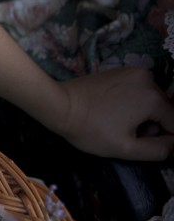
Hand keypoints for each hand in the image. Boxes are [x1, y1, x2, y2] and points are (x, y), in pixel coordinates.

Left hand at [51, 67, 173, 160]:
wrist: (59, 105)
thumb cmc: (90, 129)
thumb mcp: (127, 148)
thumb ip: (159, 150)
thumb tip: (173, 143)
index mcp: (153, 97)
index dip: (163, 139)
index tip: (141, 142)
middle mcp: (147, 78)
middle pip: (165, 111)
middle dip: (153, 126)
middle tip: (127, 134)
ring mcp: (133, 71)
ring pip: (153, 101)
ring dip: (144, 116)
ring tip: (118, 122)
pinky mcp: (120, 71)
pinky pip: (139, 91)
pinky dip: (134, 104)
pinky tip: (114, 111)